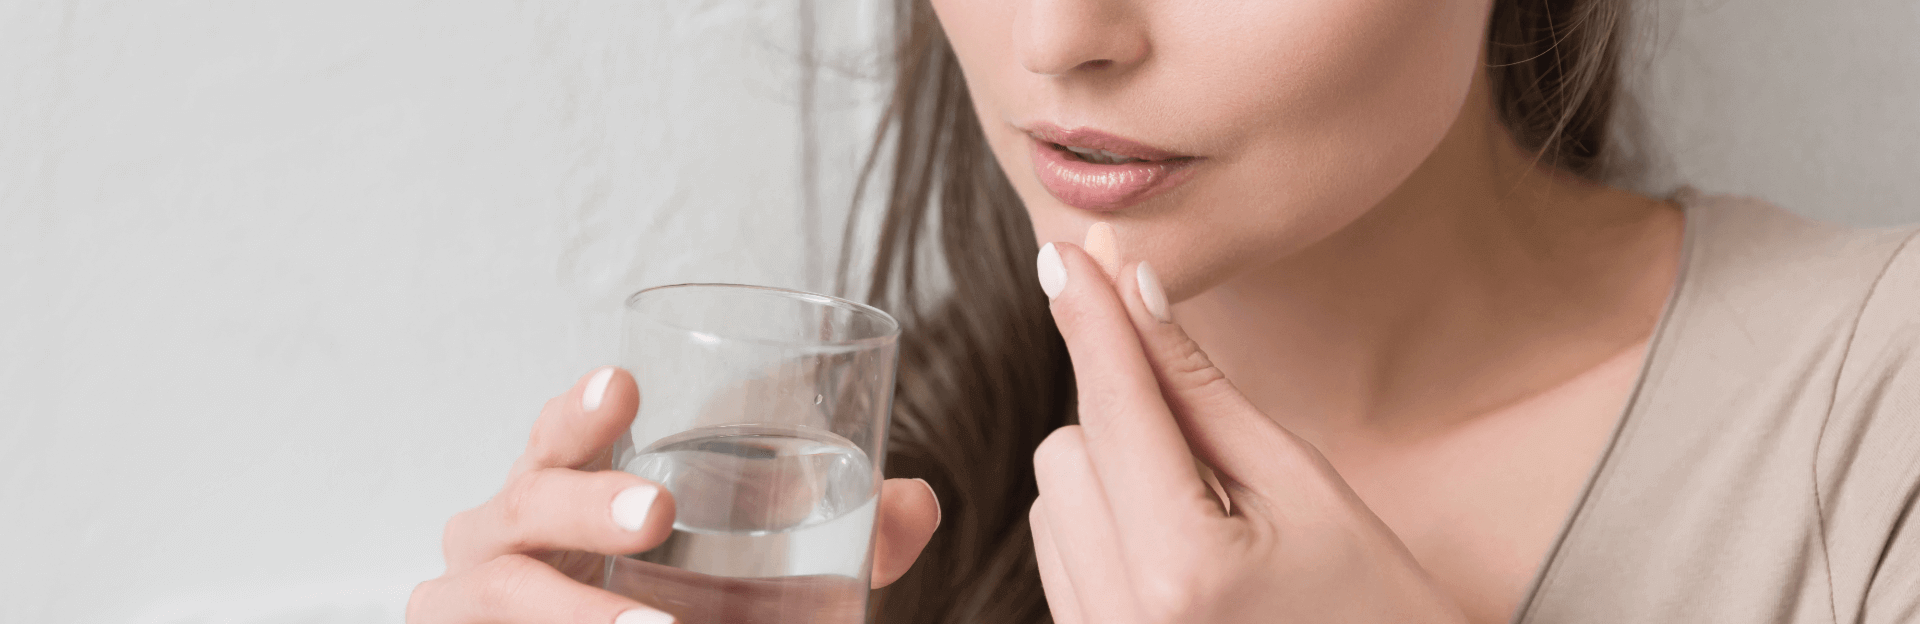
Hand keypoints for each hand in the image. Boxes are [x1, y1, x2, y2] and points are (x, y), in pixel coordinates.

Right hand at [408, 367, 940, 623]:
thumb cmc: (676, 599)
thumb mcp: (764, 568)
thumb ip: (843, 534)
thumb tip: (916, 502)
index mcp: (566, 486)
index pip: (562, 432)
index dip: (584, 408)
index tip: (625, 385)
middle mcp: (505, 531)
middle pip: (525, 499)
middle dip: (586, 499)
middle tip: (657, 510)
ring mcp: (468, 598)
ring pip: (504, 587)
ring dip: (579, 609)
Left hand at [1028, 241, 1467, 622]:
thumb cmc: (1375, 607)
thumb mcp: (1307, 487)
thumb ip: (1205, 392)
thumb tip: (1136, 293)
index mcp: (1184, 568)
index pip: (1118, 409)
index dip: (1095, 321)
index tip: (1063, 251)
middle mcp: (1119, 616)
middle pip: (1070, 447)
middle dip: (1129, 422)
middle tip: (1221, 458)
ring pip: (1056, 497)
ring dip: (1115, 478)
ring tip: (1214, 526)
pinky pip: (1060, 554)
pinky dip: (1106, 528)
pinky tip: (1181, 557)